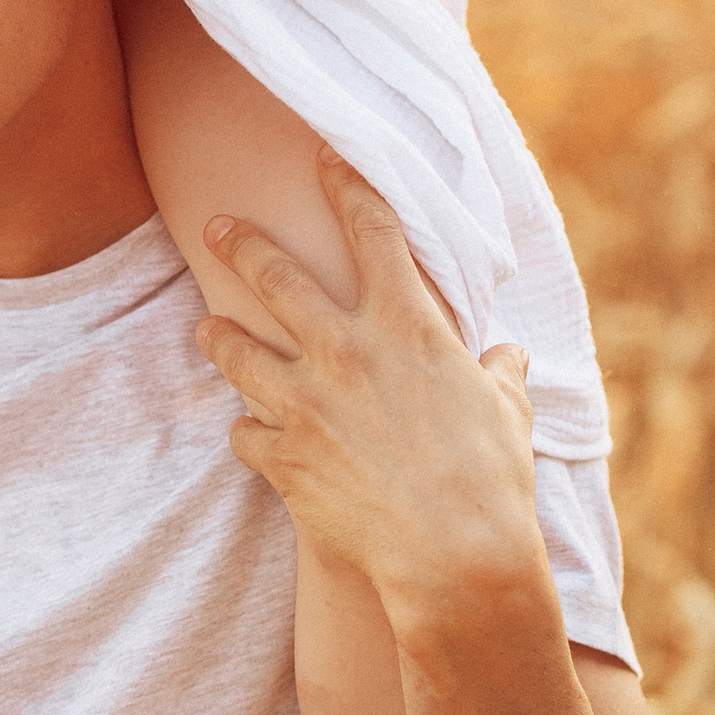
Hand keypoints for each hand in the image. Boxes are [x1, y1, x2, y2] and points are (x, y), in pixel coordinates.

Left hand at [196, 146, 548, 641]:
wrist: (455, 560)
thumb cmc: (494, 484)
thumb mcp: (509, 414)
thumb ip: (500, 376)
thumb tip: (508, 356)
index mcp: (406, 325)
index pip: (371, 229)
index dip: (345, 183)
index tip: (322, 155)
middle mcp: (345, 350)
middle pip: (274, 277)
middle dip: (240, 244)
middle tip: (216, 226)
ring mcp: (305, 402)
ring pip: (237, 352)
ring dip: (218, 338)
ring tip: (206, 328)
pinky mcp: (283, 458)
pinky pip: (245, 435)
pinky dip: (248, 434)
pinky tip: (249, 434)